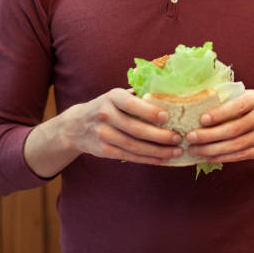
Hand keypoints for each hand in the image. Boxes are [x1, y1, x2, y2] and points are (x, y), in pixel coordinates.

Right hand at [25, 88, 182, 176]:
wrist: (75, 126)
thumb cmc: (106, 107)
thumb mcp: (116, 95)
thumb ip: (136, 95)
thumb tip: (167, 93)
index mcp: (112, 97)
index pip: (131, 104)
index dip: (149, 112)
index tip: (167, 117)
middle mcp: (106, 115)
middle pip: (135, 129)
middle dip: (159, 136)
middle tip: (178, 138)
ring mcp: (103, 135)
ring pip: (134, 146)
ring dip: (158, 151)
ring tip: (176, 151)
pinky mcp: (103, 151)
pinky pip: (130, 157)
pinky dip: (148, 159)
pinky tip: (163, 159)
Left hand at [186, 89, 253, 184]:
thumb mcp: (246, 96)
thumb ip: (228, 98)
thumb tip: (197, 103)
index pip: (237, 107)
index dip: (219, 114)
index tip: (201, 119)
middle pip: (233, 130)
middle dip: (209, 136)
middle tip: (190, 137)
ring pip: (235, 146)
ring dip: (211, 150)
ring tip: (193, 149)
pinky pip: (238, 156)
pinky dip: (220, 157)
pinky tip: (206, 156)